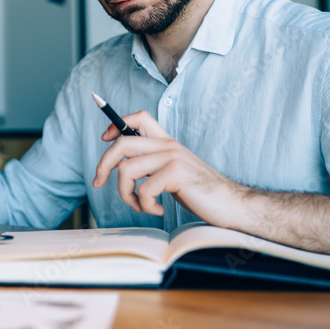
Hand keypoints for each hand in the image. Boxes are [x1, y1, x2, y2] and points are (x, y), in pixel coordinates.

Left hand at [92, 110, 246, 224]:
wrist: (230, 205)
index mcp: (167, 143)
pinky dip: (145, 206)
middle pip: (122, 143)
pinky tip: (157, 210)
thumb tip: (123, 165)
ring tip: (141, 205)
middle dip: (103, 164)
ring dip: (126, 194)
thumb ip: (153, 164)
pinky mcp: (176, 173)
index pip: (139, 117)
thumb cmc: (201, 193)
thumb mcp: (173, 172)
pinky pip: (143, 190)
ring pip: (126, 169)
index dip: (116, 124)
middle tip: (98, 183)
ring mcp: (172, 158)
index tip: (104, 139)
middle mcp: (168, 146)